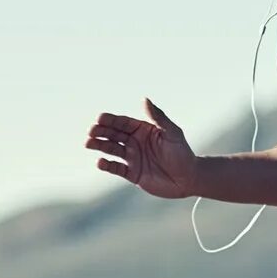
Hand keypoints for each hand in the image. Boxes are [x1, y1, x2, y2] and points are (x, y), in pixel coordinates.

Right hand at [86, 97, 200, 199]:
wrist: (188, 178)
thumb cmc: (182, 153)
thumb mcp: (172, 132)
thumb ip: (158, 117)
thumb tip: (144, 99)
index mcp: (143, 130)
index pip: (123, 123)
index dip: (111, 121)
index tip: (100, 118)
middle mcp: (135, 142)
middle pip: (114, 135)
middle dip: (101, 132)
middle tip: (91, 131)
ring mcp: (133, 158)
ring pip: (112, 150)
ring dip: (100, 146)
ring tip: (88, 144)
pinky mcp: (133, 174)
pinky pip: (117, 168)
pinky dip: (108, 166)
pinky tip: (100, 162)